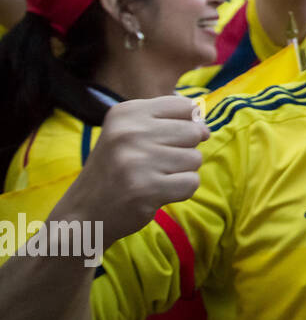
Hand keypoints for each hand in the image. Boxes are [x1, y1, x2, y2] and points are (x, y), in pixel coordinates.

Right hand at [66, 98, 207, 247]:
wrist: (84, 213)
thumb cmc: (117, 169)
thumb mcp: (131, 133)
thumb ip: (169, 122)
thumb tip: (206, 128)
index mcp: (126, 113)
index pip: (185, 106)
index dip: (189, 124)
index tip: (169, 139)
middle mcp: (129, 132)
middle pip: (194, 133)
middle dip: (184, 150)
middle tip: (155, 164)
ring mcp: (136, 161)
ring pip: (195, 158)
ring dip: (181, 172)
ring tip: (153, 178)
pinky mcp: (146, 189)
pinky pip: (191, 183)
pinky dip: (180, 191)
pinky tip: (156, 193)